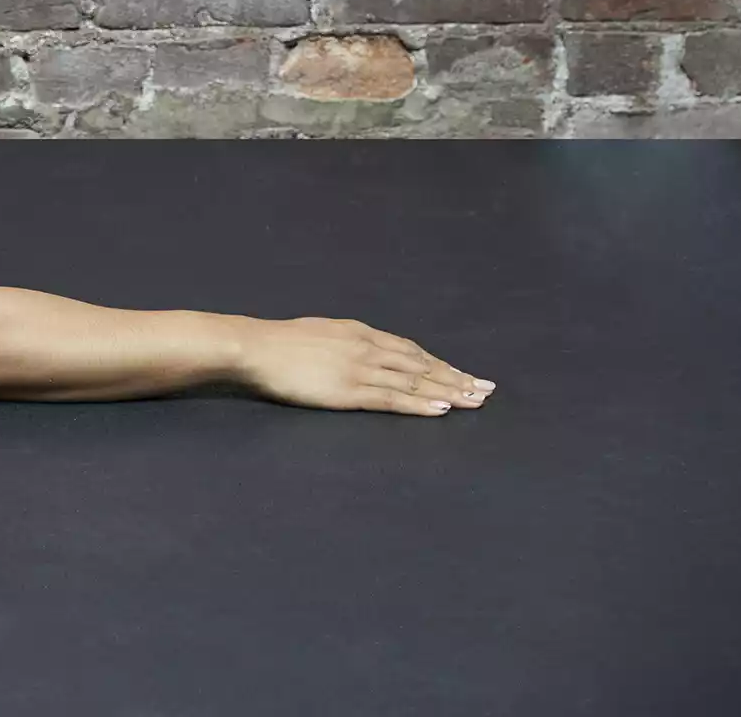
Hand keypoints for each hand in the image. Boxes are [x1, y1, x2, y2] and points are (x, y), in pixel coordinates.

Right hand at [233, 316, 493, 415]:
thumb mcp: (320, 332)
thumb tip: (364, 353)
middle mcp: (366, 347)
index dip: (439, 363)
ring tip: (475, 401)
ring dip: (448, 391)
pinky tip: (440, 409)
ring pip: (414, 381)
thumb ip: (346, 343)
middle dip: (456, 377)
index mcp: (359, 332)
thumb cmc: (279, 343)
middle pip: (421, 364)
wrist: (255, 347)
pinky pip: (392, 398)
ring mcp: (359, 368)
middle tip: (486, 390)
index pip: (410, 350)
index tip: (463, 374)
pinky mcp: (348, 390)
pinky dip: (419, 403)